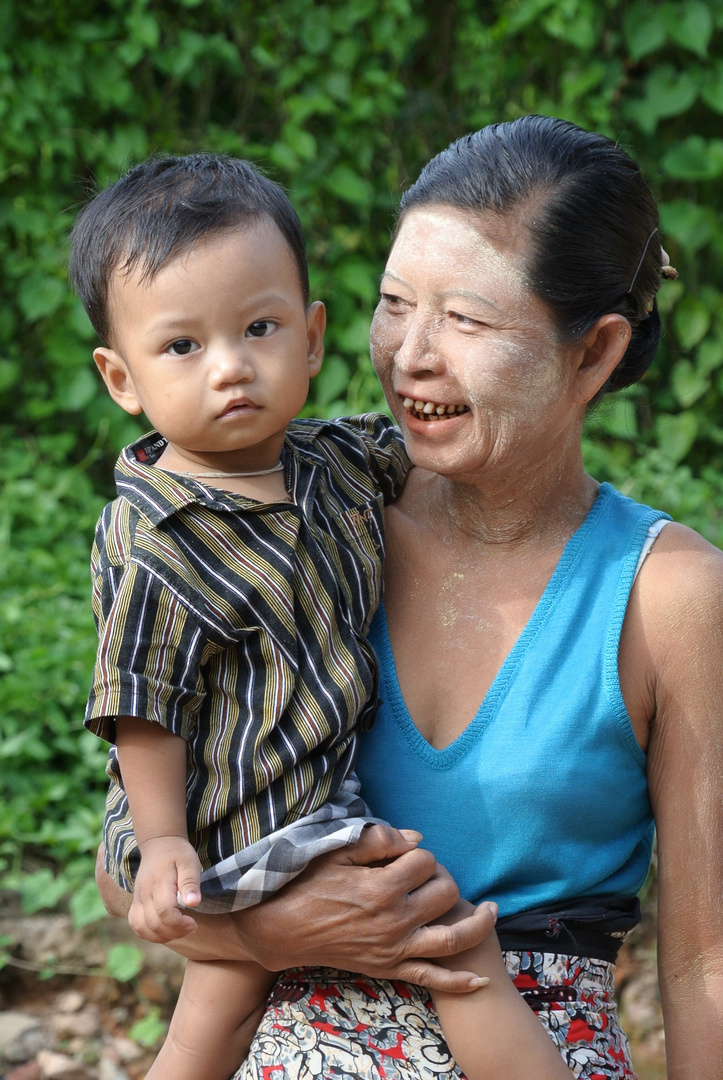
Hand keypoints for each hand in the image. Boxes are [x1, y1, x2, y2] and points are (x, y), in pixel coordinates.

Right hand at [128, 835, 202, 943]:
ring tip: (179, 930)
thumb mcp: (189, 862)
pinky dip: (149, 935)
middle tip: (191, 927)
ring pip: (142, 929)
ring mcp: (137, 899)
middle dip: (175, 932)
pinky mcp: (135, 903)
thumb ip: (190, 882)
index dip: (179, 923)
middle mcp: (144, 893)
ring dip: (162, 937)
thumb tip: (194, 903)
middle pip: (154, 924)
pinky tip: (165, 931)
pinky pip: (136, 926)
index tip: (194, 923)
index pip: (164, 912)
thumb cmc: (178, 853)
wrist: (159, 844)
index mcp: (159, 883)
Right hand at [231, 824, 497, 991]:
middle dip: (445, 877)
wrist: (278, 929)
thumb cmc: (304, 884)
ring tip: (492, 911)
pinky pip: (431, 978)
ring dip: (477, 925)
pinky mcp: (388, 968)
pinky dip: (459, 981)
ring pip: (452, 939)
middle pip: (444, 894)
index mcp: (381, 887)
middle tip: (432, 873)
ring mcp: (394, 949)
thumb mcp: (334, 851)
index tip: (406, 852)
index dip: (420, 852)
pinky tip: (480, 979)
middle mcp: (394, 920)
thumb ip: (378, 840)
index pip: (424, 861)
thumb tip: (416, 839)